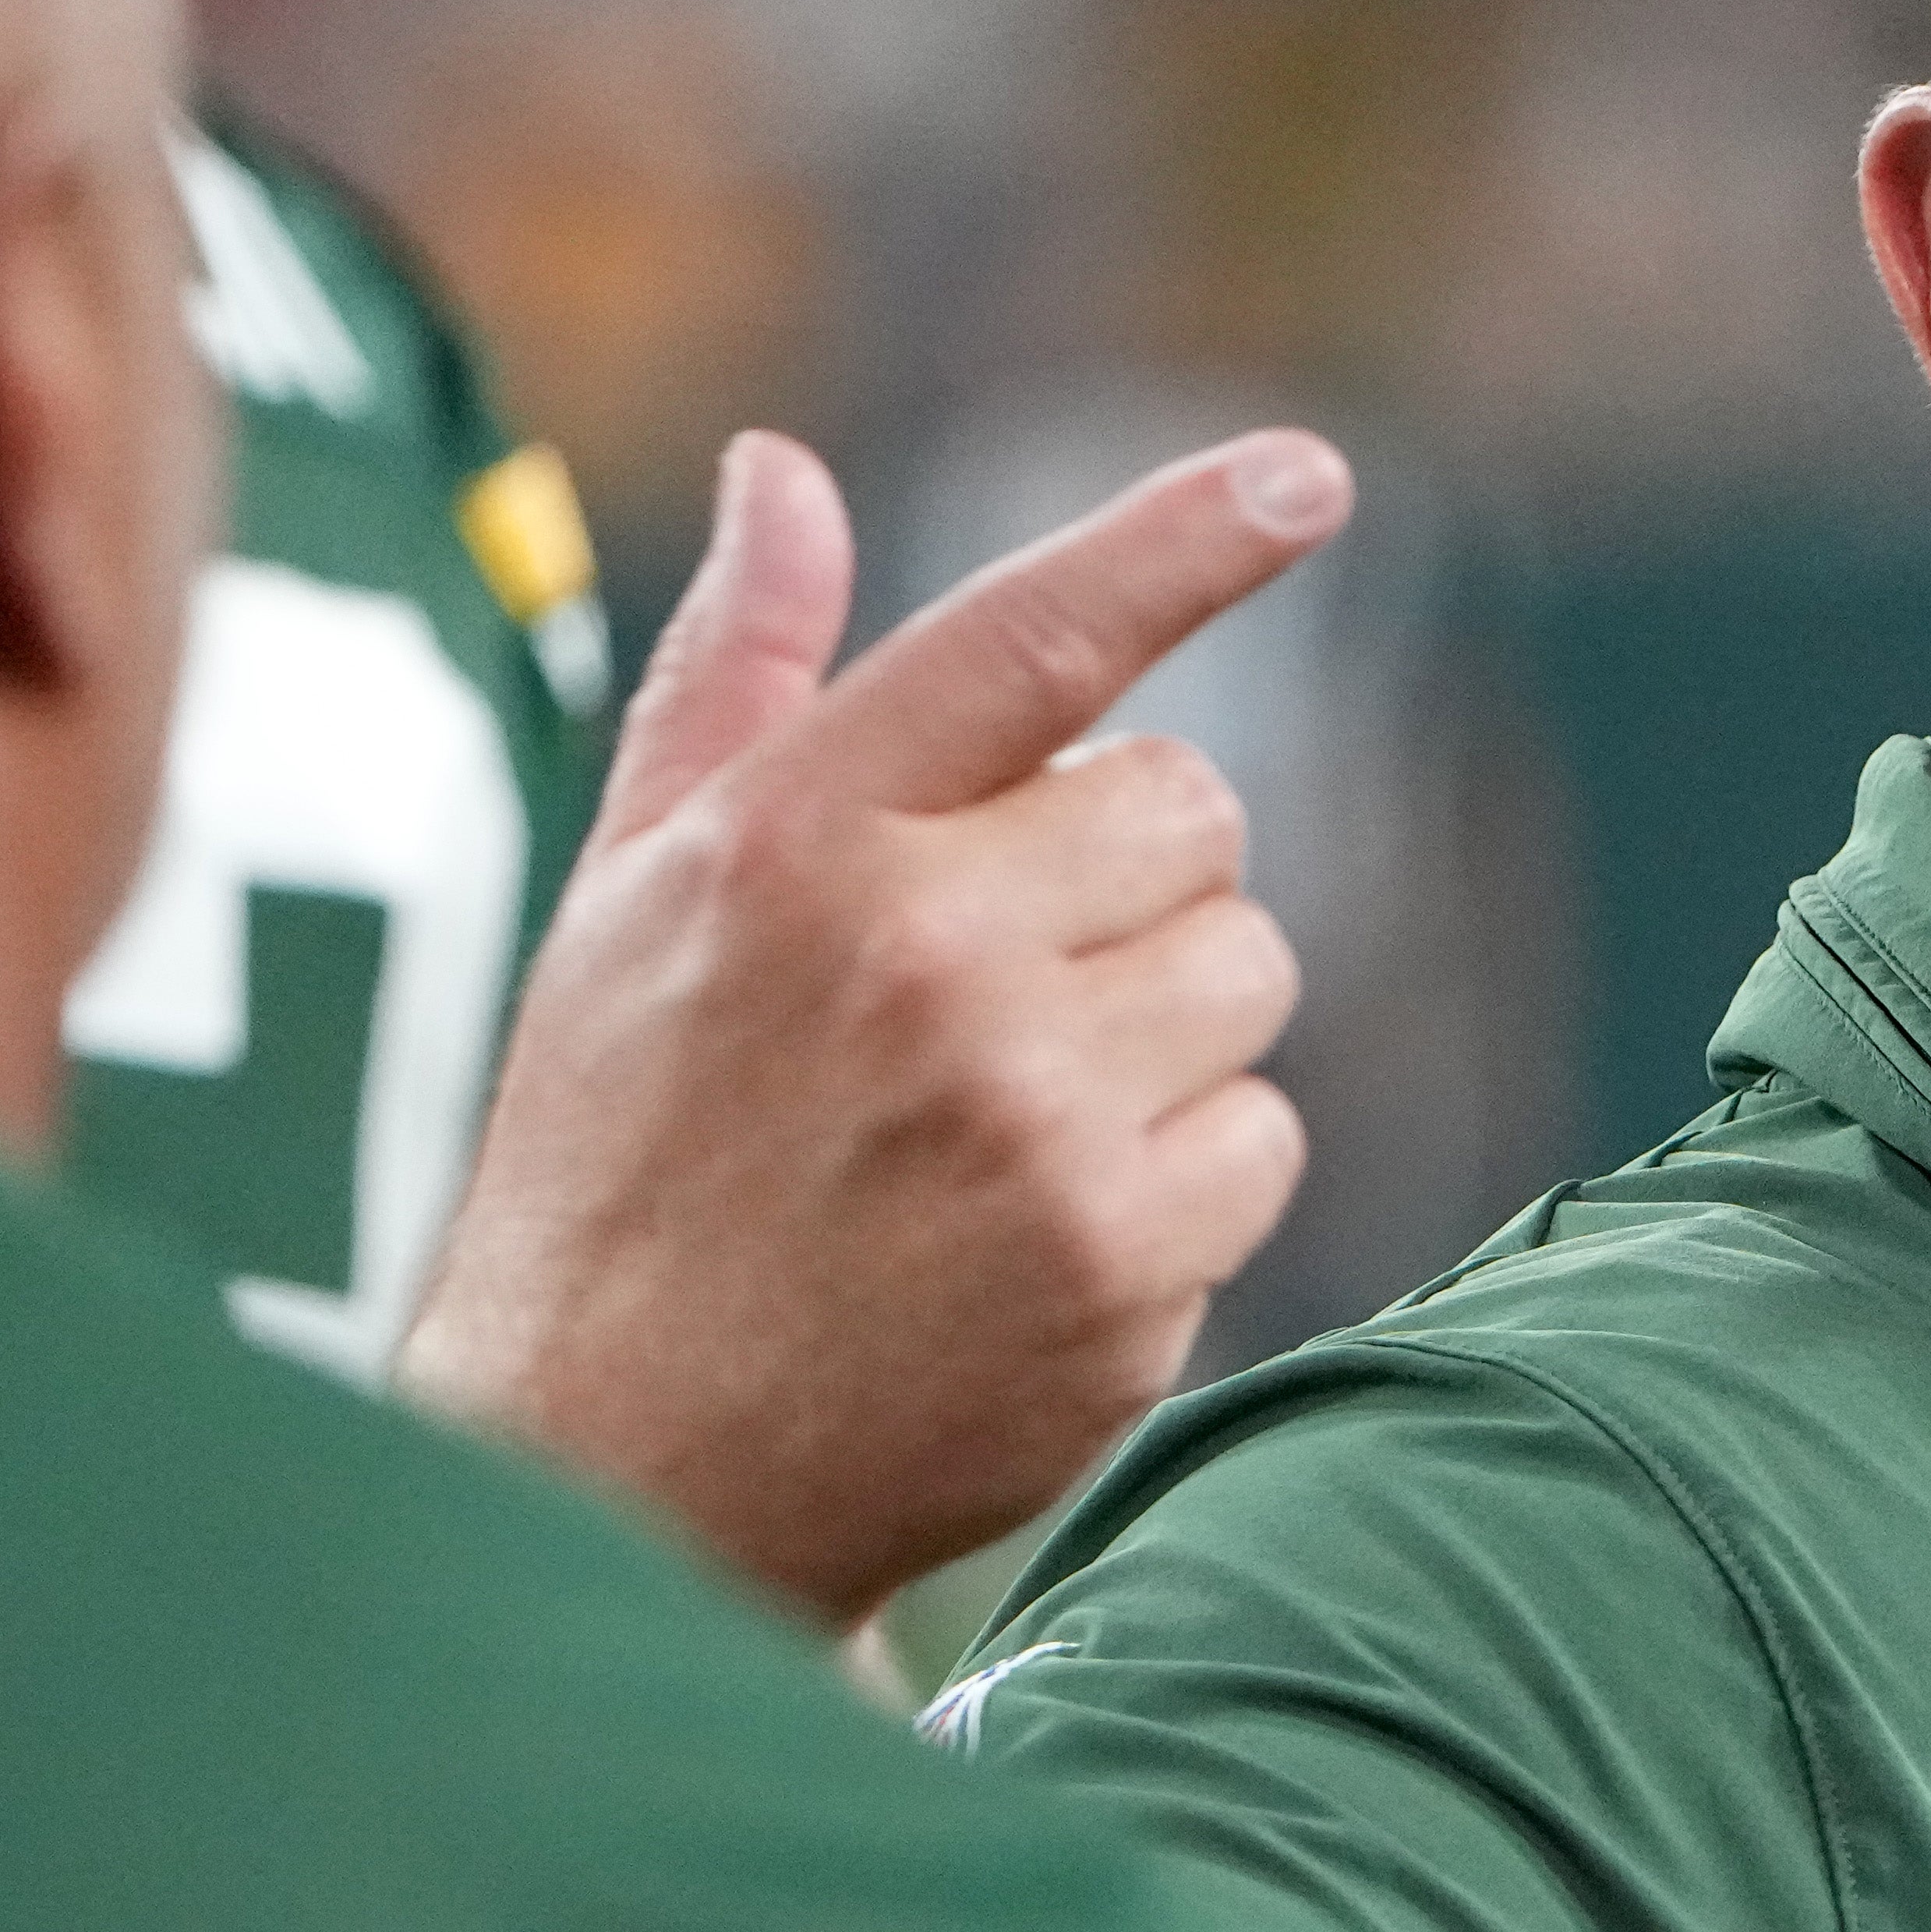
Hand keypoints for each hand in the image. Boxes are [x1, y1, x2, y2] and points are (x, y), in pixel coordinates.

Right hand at [395, 423, 1347, 1629]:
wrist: (615, 1467)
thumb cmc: (623, 1152)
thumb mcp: (633, 897)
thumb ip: (741, 676)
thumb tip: (787, 465)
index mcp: (794, 838)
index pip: (1032, 636)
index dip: (1189, 540)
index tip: (1315, 473)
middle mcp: (924, 956)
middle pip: (1190, 814)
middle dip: (1125, 880)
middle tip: (994, 984)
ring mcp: (1033, 1117)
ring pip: (1246, 971)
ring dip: (1165, 1028)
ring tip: (1000, 1121)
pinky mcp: (1122, 1264)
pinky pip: (1263, 1139)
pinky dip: (1186, 1180)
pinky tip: (1039, 1231)